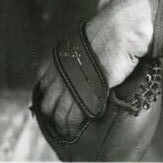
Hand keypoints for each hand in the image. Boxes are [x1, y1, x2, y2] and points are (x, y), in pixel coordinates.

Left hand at [32, 0, 155, 141]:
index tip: (56, 106)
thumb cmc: (108, 34)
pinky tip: (78, 129)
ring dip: (63, 125)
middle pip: (47, 103)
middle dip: (54, 114)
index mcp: (56, 59)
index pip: (42, 86)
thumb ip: (76, 57)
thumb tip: (81, 68)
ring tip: (69, 132)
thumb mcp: (83, 43)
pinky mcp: (84, 93)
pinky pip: (73, 116)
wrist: (120, 30)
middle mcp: (57, 72)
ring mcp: (69, 84)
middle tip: (63, 123)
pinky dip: (74, 125)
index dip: (49, 98)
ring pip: (58, 113)